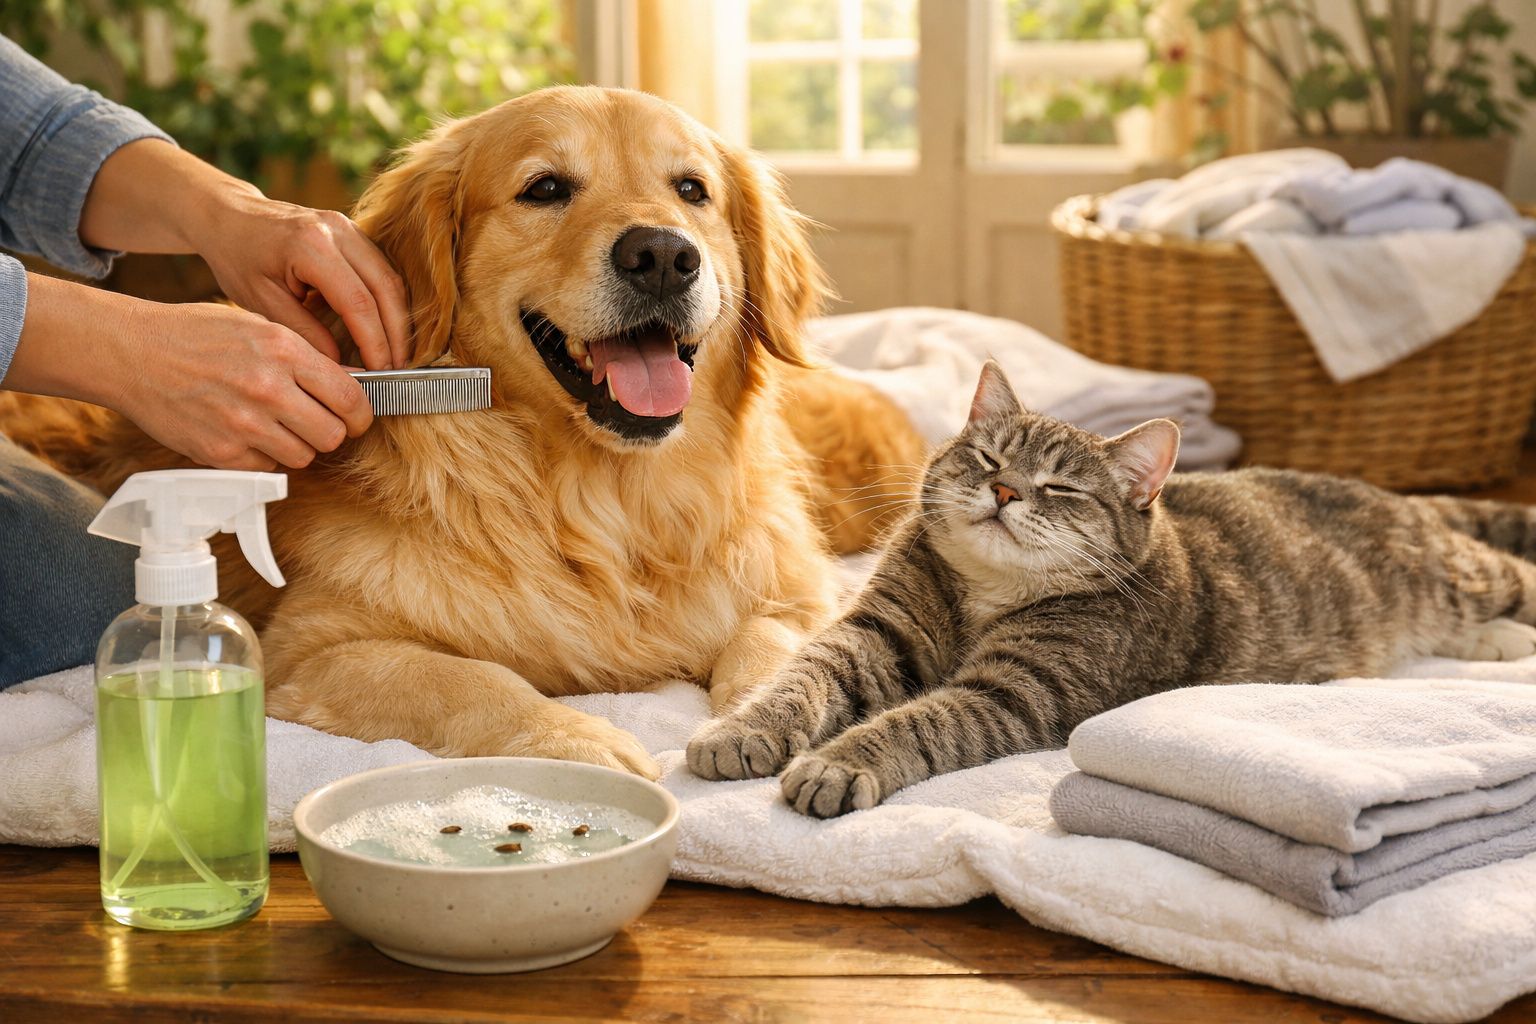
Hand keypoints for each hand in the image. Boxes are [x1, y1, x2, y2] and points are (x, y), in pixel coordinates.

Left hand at [78, 140, 410, 370]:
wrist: (230, 218)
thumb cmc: (238, 260)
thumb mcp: (262, 303)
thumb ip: (303, 333)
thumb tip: (340, 366)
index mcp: (310, 246)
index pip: (358, 302)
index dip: (375, 341)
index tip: (380, 372)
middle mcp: (337, 231)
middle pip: (385, 288)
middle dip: (396, 333)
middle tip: (397, 369)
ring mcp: (349, 227)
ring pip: (391, 278)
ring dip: (398, 318)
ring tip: (396, 354)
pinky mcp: (353, 232)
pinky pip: (382, 270)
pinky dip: (389, 302)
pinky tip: (386, 328)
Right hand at [113, 299, 373, 469]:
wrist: (130, 353)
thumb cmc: (195, 335)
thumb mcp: (257, 327)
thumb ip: (303, 356)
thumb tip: (349, 384)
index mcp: (283, 351)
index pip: (350, 399)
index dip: (360, 415)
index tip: (356, 418)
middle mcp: (268, 389)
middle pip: (333, 435)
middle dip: (331, 432)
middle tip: (317, 424)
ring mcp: (243, 425)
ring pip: (304, 457)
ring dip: (298, 447)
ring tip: (277, 426)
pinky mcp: (220, 453)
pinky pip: (267, 467)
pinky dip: (264, 456)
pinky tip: (246, 433)